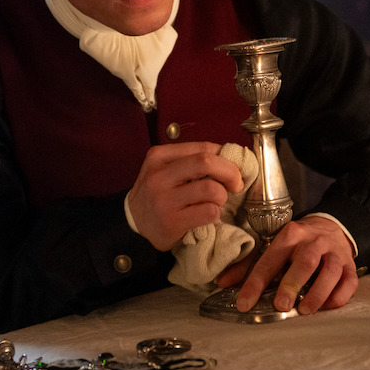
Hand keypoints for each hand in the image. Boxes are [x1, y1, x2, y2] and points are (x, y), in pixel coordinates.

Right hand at [126, 142, 242, 250]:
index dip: (225, 157)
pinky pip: (209, 212)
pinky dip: (216, 213)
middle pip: (206, 162)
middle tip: (236, 184)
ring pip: (211, 190)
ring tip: (216, 201)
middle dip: (230, 172)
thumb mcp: (166, 168)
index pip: (203, 148)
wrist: (133, 221)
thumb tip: (231, 157)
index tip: (233, 167)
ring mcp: (164, 200)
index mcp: (159, 156)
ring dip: (222, 196)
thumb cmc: (158, 192)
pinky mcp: (171, 222)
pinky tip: (208, 214)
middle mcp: (159, 176)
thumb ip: (191, 160)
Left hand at [219, 216, 358, 315]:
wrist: (332, 227)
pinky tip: (327, 307)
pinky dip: (339, 296)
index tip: (244, 303)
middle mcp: (313, 242)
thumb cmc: (298, 243)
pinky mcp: (350, 265)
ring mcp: (334, 253)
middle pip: (305, 262)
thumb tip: (221, 283)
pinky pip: (349, 282)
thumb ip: (248, 266)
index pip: (270, 259)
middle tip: (281, 305)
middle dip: (292, 284)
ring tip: (305, 311)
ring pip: (330, 272)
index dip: (255, 282)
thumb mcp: (273, 247)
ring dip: (318, 293)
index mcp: (290, 235)